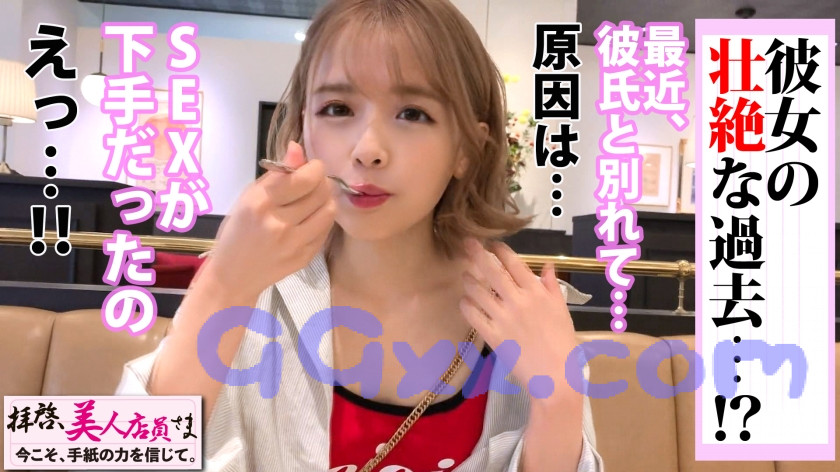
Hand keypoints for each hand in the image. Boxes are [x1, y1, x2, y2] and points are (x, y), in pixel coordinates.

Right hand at [199, 141, 336, 299]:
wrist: (234, 276)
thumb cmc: (238, 231)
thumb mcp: (248, 197)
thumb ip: (276, 174)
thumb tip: (298, 148)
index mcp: (259, 203)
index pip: (303, 178)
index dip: (314, 168)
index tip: (312, 167)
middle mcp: (278, 222)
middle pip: (321, 192)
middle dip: (322, 181)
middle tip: (315, 183)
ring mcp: (293, 243)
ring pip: (329, 210)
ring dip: (327, 200)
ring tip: (315, 200)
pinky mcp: (305, 257)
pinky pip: (326, 230)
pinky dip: (322, 220)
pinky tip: (311, 219)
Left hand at [459, 238, 576, 397]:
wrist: (555, 376)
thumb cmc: (562, 343)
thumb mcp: (562, 310)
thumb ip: (552, 285)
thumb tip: (548, 265)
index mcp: (537, 293)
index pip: (514, 263)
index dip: (500, 250)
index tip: (492, 243)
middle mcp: (518, 301)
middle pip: (492, 271)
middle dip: (477, 253)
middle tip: (466, 242)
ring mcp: (503, 319)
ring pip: (478, 291)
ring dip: (469, 279)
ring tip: (465, 275)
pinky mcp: (493, 336)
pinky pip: (472, 315)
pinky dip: (466, 304)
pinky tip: (465, 300)